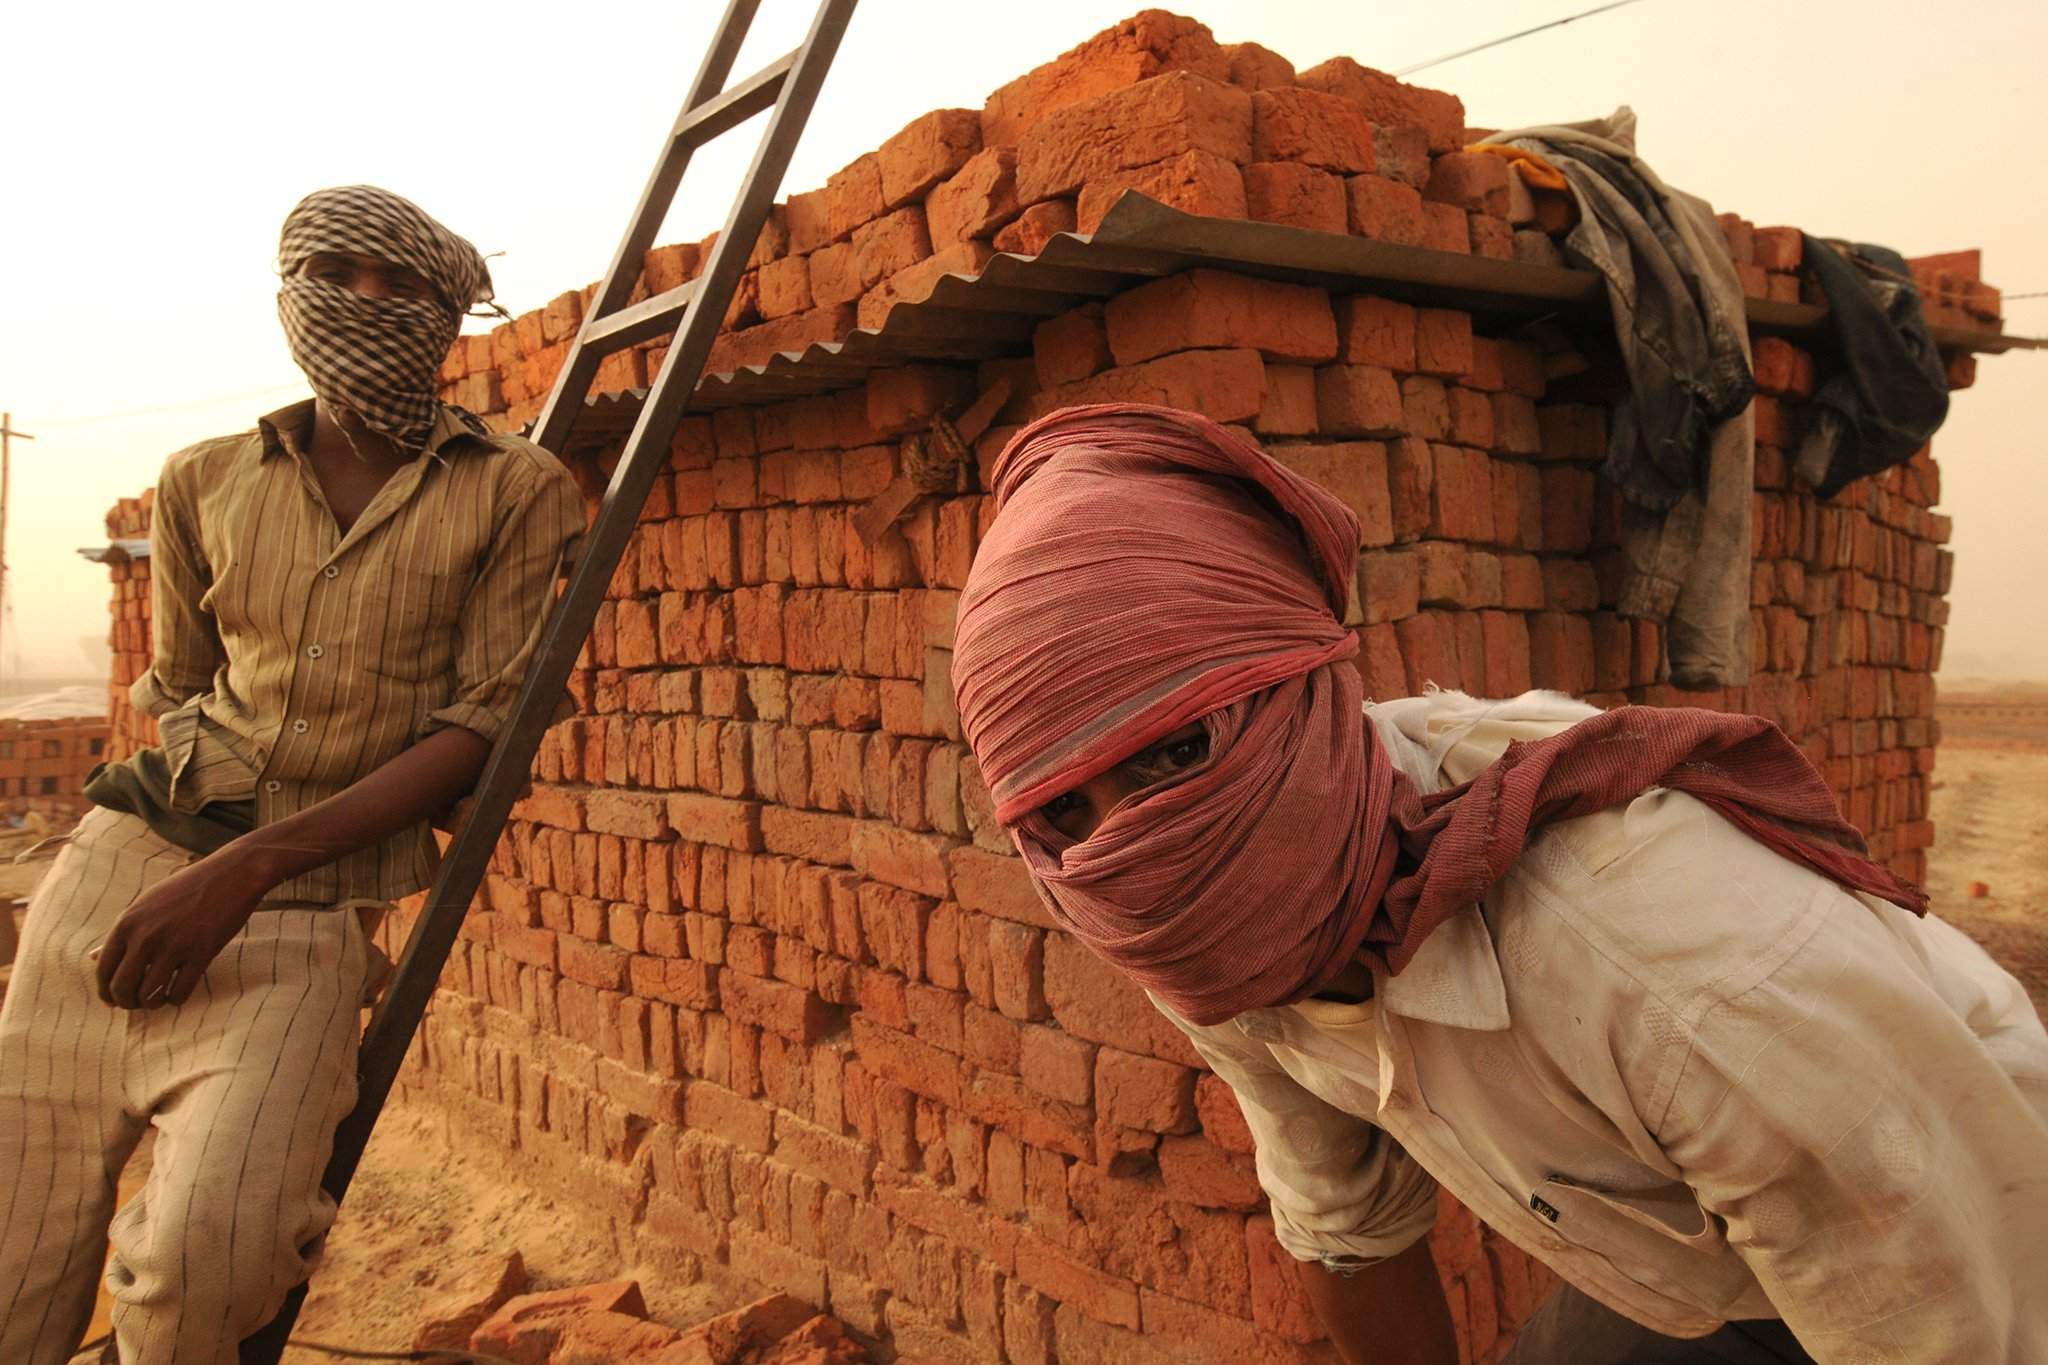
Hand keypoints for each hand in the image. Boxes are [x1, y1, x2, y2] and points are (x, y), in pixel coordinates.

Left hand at [95, 847, 272, 1009]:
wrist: (232, 875)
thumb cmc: (187, 888)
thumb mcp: (146, 904)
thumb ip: (122, 932)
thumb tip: (93, 957)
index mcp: (127, 922)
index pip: (103, 970)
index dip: (106, 992)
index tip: (114, 1000)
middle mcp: (146, 936)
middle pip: (123, 988)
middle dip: (127, 1003)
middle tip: (137, 1003)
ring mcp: (174, 946)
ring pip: (149, 995)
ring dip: (152, 1004)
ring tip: (158, 999)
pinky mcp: (201, 953)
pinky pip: (180, 992)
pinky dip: (177, 999)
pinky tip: (178, 992)